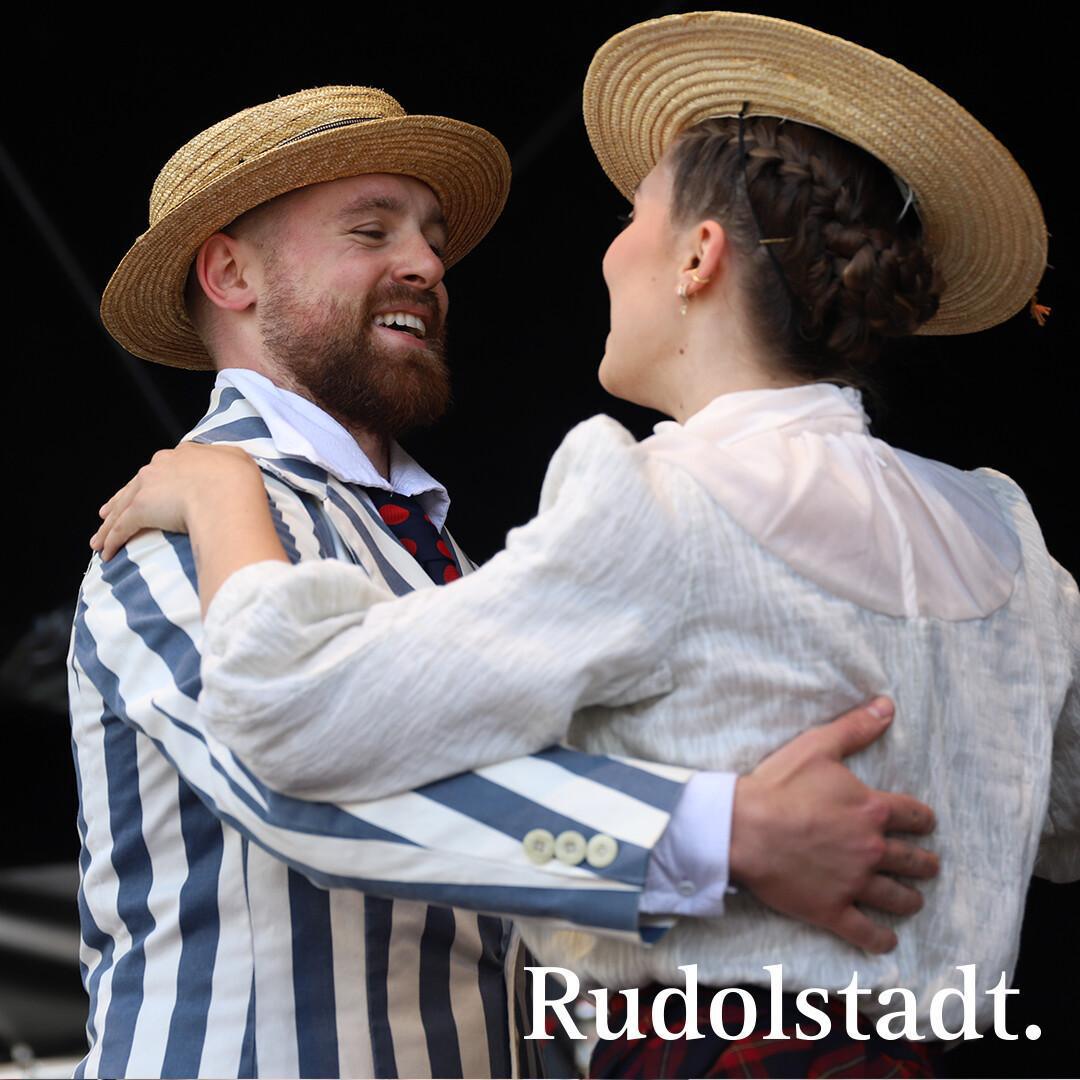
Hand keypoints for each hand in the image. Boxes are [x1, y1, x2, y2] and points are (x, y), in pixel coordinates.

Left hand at [90, 443, 260, 560]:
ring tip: (99, 542)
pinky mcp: (140, 509)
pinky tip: (107, 554)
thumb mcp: (237, 459)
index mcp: (182, 456)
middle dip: (119, 504)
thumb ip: (225, 460)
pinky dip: (112, 541)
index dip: (150, 483)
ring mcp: (147, 488)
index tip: (144, 491)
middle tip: (106, 515)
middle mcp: (159, 467)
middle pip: (133, 488)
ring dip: (107, 527)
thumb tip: (224, 465)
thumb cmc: (237, 478)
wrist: (227, 490)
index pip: (160, 470)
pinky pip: (121, 528)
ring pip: (121, 509)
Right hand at [730, 697, 937, 953]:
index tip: (924, 824)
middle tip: (927, 865)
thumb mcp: (817, 746)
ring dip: (909, 899)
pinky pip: (866, 932)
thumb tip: (887, 705)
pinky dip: (880, 938)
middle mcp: (871, 849)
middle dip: (924, 863)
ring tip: (913, 900)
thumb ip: (855, 728)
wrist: (742, 828)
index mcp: (872, 810)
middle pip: (913, 861)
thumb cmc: (777, 785)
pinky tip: (886, 939)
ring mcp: (854, 883)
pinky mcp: (832, 910)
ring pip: (897, 897)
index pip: (915, 816)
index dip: (922, 819)